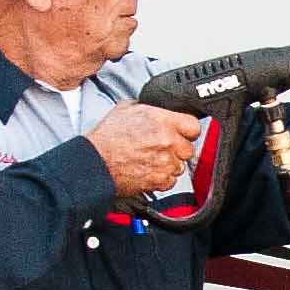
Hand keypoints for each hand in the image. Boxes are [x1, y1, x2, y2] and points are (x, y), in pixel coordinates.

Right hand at [86, 101, 204, 202]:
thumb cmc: (106, 138)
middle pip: (188, 148)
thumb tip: (153, 108)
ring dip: (169, 164)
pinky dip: (162, 178)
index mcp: (162, 121)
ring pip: (180, 166)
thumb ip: (147, 108)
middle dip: (177, 148)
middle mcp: (167, 142)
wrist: (95, 162)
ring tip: (151, 160)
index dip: (187, 130)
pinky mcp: (160, 180)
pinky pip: (171, 181)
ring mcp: (165, 162)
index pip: (193, 126)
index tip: (182, 132)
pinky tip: (149, 171)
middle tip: (161, 148)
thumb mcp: (126, 109)